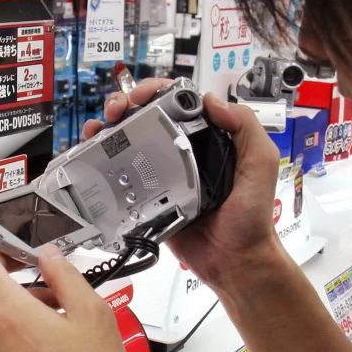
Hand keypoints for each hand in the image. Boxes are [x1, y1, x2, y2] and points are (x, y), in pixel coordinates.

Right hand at [82, 79, 281, 295]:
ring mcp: (160, 174)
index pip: (175, 102)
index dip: (154, 91)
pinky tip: (91, 156)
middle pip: (145, 117)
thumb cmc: (251, 216)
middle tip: (113, 112)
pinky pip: (121, 177)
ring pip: (127, 142)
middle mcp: (181, 151)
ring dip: (107, 128)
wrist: (234, 260)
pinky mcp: (146, 199)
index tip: (139, 96)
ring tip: (96, 129)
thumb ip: (245, 128)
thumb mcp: (260, 164)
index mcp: (206, 137)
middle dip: (123, 105)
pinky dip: (102, 163)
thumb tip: (211, 100)